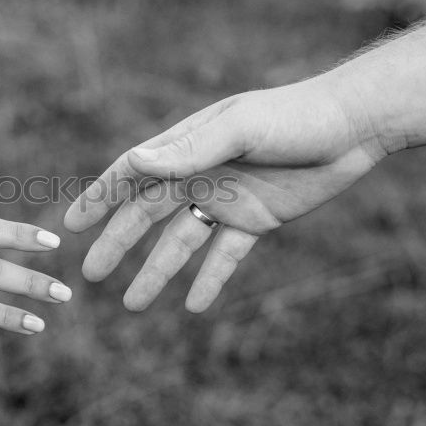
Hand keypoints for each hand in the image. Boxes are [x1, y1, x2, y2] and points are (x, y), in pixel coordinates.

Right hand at [64, 77, 385, 312]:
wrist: (354, 127)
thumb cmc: (294, 117)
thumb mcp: (240, 130)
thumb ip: (189, 149)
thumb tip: (134, 162)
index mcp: (188, 147)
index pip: (132, 175)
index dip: (100, 199)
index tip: (72, 226)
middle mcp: (200, 174)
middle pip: (147, 216)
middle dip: (118, 245)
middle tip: (90, 275)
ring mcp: (227, 199)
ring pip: (181, 242)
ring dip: (157, 272)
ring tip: (133, 305)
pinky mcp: (257, 220)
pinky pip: (225, 255)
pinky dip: (209, 280)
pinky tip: (193, 307)